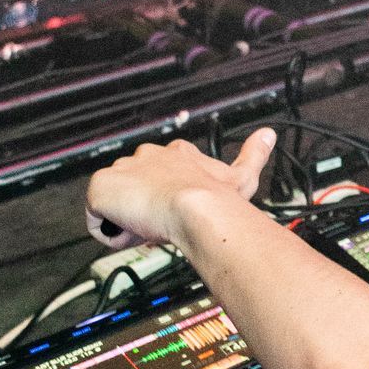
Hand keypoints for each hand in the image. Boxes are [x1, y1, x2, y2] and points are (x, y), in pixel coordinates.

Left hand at [86, 125, 275, 251]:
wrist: (197, 207)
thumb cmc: (219, 197)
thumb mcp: (242, 175)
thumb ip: (255, 154)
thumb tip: (270, 134)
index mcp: (174, 153)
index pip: (160, 173)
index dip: (167, 197)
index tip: (175, 213)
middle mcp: (145, 156)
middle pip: (136, 188)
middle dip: (146, 208)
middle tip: (165, 226)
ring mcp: (121, 171)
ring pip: (117, 203)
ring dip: (131, 221)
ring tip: (152, 231)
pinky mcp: (100, 188)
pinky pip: (98, 221)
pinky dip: (114, 234)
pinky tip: (137, 235)